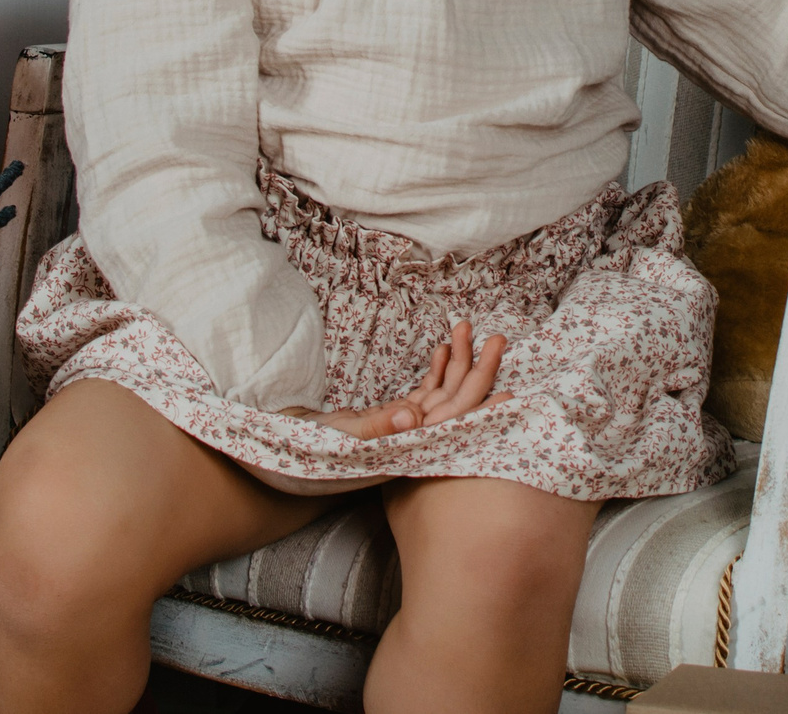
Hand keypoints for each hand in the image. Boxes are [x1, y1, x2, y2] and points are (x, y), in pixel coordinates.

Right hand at [279, 322, 511, 438]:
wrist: (279, 456)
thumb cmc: (307, 451)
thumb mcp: (338, 438)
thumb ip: (375, 428)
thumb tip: (413, 416)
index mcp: (405, 451)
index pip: (451, 428)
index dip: (479, 408)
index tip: (508, 391)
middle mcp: (411, 442)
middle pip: (454, 405)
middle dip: (476, 371)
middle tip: (498, 339)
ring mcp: (403, 428)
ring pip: (441, 395)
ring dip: (457, 363)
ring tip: (469, 330)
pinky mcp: (391, 417)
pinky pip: (422, 393)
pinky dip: (435, 371)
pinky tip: (444, 348)